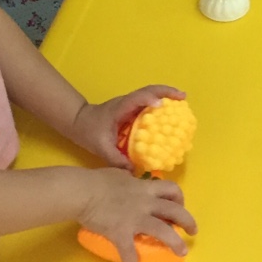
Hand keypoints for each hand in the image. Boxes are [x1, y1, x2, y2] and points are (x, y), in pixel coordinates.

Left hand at [68, 85, 186, 168]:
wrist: (78, 121)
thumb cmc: (89, 131)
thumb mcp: (101, 148)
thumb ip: (117, 160)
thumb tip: (135, 171)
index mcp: (121, 107)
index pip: (138, 98)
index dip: (151, 99)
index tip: (163, 105)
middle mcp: (128, 102)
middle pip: (150, 90)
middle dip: (167, 92)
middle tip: (184, 98)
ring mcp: (130, 103)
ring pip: (151, 94)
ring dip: (166, 95)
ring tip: (182, 102)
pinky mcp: (132, 108)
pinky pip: (149, 102)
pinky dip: (161, 102)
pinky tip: (169, 112)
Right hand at [79, 169, 197, 261]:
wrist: (82, 192)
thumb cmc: (97, 180)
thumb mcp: (119, 174)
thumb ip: (129, 179)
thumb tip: (131, 178)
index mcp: (145, 188)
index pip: (171, 189)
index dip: (180, 198)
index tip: (180, 205)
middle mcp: (145, 202)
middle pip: (175, 210)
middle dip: (187, 221)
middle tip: (192, 231)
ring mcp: (135, 218)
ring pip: (163, 230)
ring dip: (175, 242)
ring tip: (182, 252)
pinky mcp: (121, 232)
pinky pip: (128, 251)